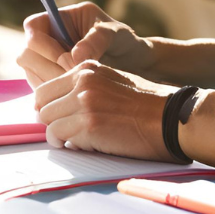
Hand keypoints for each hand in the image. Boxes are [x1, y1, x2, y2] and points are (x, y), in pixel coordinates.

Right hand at [17, 1, 152, 89]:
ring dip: (49, 83)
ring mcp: (47, 60)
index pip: (33, 27)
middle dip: (46, 68)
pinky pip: (41, 88)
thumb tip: (75, 55)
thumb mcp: (114, 33)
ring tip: (75, 89)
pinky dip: (53, 94)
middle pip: (26, 53)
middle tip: (70, 78)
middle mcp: (49, 38)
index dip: (43, 45)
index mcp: (59, 18)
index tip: (66, 60)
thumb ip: (96, 40)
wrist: (132, 63)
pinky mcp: (52, 79)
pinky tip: (72, 97)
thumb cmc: (123, 40)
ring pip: (31, 73)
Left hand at [34, 59, 175, 158]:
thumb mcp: (113, 82)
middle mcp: (82, 81)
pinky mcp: (87, 125)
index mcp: (87, 68)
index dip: (49, 106)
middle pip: (41, 105)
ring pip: (47, 121)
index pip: (46, 88)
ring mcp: (83, 102)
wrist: (172, 117)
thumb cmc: (149, 105)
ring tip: (77, 139)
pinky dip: (67, 144)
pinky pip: (58, 137)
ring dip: (58, 134)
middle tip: (66, 132)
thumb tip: (61, 107)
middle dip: (51, 120)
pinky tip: (84, 145)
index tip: (58, 118)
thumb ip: (87, 88)